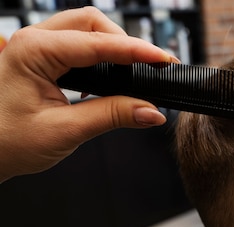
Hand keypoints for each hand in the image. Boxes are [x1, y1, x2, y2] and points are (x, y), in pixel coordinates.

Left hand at [0, 7, 178, 181]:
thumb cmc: (7, 142)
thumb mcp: (66, 131)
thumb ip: (113, 116)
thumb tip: (151, 111)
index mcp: (34, 51)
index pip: (99, 43)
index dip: (137, 51)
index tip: (164, 61)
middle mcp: (34, 42)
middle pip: (93, 23)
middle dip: (126, 42)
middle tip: (152, 67)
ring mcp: (37, 48)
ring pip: (87, 30)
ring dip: (114, 47)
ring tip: (136, 71)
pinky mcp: (42, 60)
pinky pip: (78, 45)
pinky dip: (101, 56)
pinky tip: (111, 76)